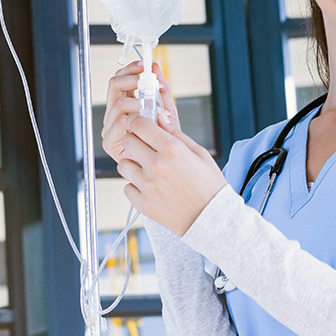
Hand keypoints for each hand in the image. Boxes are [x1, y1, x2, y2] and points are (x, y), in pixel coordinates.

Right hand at [101, 61, 179, 162]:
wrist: (167, 164)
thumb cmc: (165, 139)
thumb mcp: (166, 110)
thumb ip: (161, 89)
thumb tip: (154, 66)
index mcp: (123, 106)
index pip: (119, 80)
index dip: (129, 70)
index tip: (143, 64)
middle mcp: (113, 115)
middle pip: (114, 86)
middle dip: (132, 80)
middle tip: (147, 80)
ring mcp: (110, 128)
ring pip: (119, 103)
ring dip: (139, 100)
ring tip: (153, 105)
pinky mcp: (110, 142)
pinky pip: (121, 122)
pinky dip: (136, 118)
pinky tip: (148, 121)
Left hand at [117, 115, 226, 235]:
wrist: (212, 219)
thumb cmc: (209, 185)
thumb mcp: (200, 153)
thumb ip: (176, 134)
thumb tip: (160, 116)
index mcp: (172, 149)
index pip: (138, 124)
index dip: (136, 120)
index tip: (138, 123)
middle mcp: (156, 165)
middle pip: (127, 141)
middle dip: (134, 140)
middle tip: (144, 146)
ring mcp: (148, 186)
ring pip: (123, 165)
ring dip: (133, 164)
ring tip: (148, 170)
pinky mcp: (143, 204)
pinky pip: (127, 187)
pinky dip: (136, 186)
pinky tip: (152, 188)